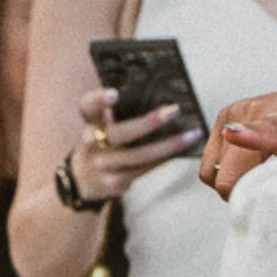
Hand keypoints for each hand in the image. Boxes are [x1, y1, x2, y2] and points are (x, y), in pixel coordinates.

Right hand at [69, 87, 202, 200]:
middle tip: (174, 110)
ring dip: (169, 145)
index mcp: (91, 122)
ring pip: (139, 155)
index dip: (99, 99)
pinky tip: (183, 151)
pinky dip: (164, 159)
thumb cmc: (104, 142)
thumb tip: (164, 100)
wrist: (83, 179)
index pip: (88, 106)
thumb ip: (121, 112)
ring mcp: (102, 165)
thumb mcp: (102, 125)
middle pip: (119, 133)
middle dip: (148, 123)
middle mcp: (92, 143)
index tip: (114, 93)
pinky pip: (144, 170)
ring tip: (193, 134)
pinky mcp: (114, 182)